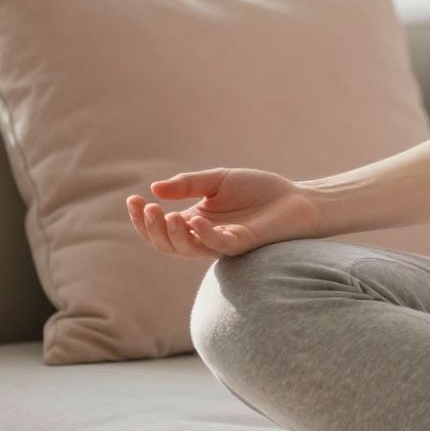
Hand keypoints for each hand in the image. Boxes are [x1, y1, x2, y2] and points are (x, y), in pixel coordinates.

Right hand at [125, 167, 320, 259]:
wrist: (296, 198)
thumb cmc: (259, 190)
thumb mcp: (218, 180)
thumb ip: (188, 184)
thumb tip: (154, 189)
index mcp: (194, 221)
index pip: (160, 226)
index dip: (142, 218)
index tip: (132, 199)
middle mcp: (203, 236)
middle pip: (166, 243)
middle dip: (152, 229)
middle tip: (148, 209)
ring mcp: (221, 243)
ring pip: (187, 250)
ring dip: (173, 235)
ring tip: (168, 215)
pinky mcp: (241, 245)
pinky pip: (217, 245)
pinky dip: (203, 235)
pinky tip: (195, 220)